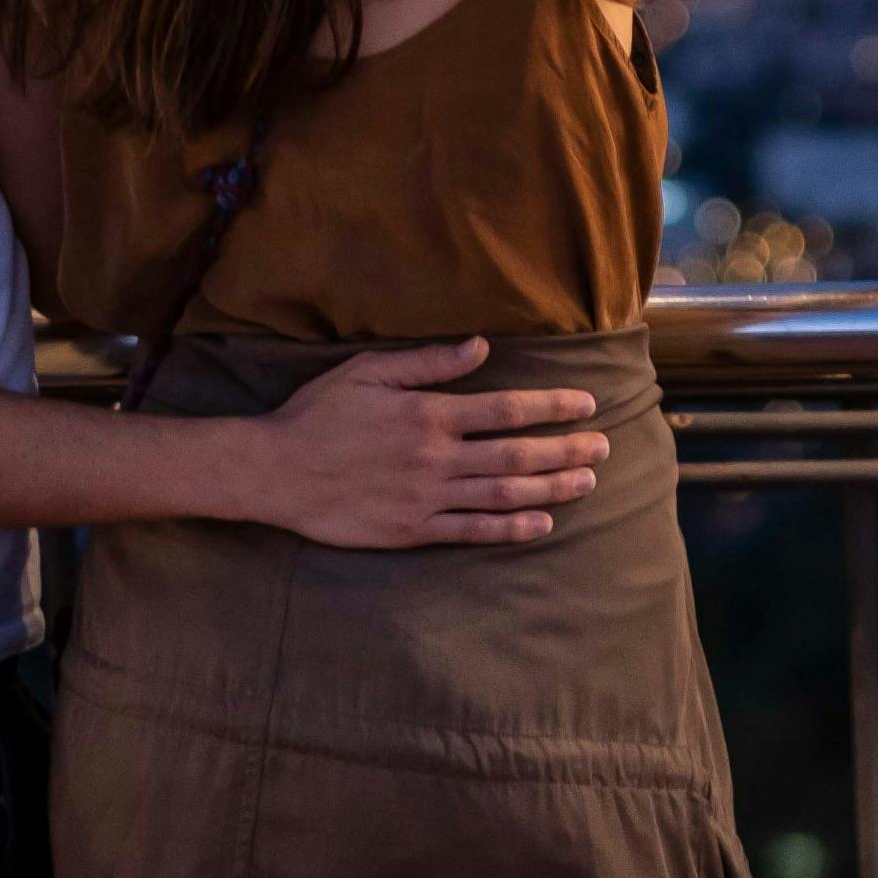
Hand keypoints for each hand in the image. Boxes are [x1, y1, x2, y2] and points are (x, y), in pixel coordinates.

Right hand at [213, 337, 610, 546]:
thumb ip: (427, 361)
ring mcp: (426, 499)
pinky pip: (471, 531)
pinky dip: (510, 528)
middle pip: (517, 454)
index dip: (552, 407)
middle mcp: (436, 458)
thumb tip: (481, 346)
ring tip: (588, 481)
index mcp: (429, 414)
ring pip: (503, 493)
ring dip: (551, 487)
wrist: (273, 471)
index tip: (587, 404)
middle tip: (604, 447)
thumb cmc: (319, 414)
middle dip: (566, 449)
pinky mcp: (411, 530)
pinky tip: (541, 523)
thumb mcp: (368, 372)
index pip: (507, 409)